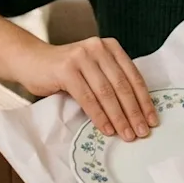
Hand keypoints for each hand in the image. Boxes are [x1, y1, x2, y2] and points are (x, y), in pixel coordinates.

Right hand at [15, 37, 157, 141]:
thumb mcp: (93, 69)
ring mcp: (81, 57)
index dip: (144, 100)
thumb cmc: (65, 70)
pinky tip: (107, 129)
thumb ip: (112, 80)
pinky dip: (99, 116)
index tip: (152, 120)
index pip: (133, 76)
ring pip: (106, 93)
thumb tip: (137, 111)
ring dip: (119, 117)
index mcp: (110, 47)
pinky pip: (88, 98)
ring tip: (127, 135)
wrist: (31, 61)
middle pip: (122, 85)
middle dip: (134, 112)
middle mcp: (98, 48)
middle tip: (142, 132)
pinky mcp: (66, 70)